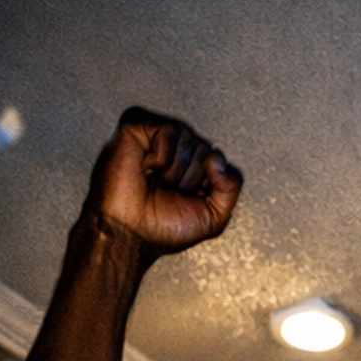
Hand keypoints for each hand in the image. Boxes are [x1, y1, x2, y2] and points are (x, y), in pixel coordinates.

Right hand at [83, 108, 242, 255]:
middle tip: (166, 192)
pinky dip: (161, 156)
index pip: (218, 160)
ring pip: (188, 139)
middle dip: (189, 179)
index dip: (207, 184)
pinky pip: (168, 131)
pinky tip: (145, 168)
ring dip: (174, 171)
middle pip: (205, 149)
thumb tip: (218, 158)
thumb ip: (231, 189)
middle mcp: (176, 150)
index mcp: (193, 168)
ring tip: (154, 182)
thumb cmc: (162, 229)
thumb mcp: (213, 218)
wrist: (130, 233)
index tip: (186, 200)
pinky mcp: (137, 127)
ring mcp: (156, 137)